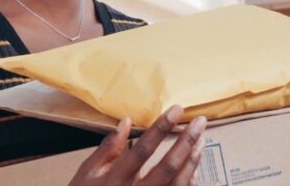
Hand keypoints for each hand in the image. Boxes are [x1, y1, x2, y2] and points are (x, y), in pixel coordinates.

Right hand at [69, 105, 206, 185]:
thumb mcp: (88, 172)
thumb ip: (107, 148)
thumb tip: (126, 121)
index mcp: (116, 180)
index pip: (143, 149)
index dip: (162, 128)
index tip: (176, 110)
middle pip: (167, 167)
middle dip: (186, 142)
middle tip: (200, 122)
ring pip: (177, 184)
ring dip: (192, 162)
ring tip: (201, 140)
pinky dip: (189, 183)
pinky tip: (194, 169)